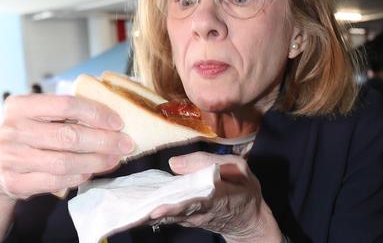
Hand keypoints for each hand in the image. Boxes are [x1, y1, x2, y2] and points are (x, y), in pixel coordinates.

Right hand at [0, 94, 134, 199]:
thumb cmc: (27, 135)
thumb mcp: (36, 115)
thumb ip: (65, 112)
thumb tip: (112, 118)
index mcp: (19, 105)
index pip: (65, 104)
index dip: (96, 113)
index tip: (118, 122)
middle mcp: (12, 130)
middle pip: (68, 136)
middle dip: (103, 141)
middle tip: (125, 144)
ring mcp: (10, 158)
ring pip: (64, 162)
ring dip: (95, 161)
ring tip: (114, 159)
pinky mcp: (15, 182)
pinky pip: (56, 181)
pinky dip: (79, 176)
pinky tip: (92, 171)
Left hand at [149, 152, 280, 242]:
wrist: (249, 220)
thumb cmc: (244, 189)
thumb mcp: (238, 168)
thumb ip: (208, 162)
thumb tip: (173, 163)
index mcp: (218, 198)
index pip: (194, 202)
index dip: (176, 207)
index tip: (157, 210)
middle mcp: (203, 212)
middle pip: (177, 215)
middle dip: (158, 215)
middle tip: (138, 215)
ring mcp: (194, 219)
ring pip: (171, 219)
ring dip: (153, 218)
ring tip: (133, 216)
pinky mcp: (189, 221)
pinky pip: (171, 218)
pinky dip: (156, 216)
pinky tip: (139, 215)